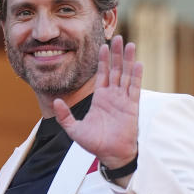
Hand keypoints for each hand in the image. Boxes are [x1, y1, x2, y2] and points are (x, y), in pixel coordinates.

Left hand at [53, 34, 140, 170]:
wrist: (111, 155)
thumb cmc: (95, 144)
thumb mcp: (74, 130)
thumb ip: (64, 116)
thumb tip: (55, 102)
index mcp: (100, 99)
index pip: (102, 74)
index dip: (103, 60)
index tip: (103, 46)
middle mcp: (112, 96)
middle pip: (115, 70)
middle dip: (117, 54)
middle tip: (118, 37)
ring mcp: (123, 100)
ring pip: (126, 75)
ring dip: (128, 60)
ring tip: (130, 44)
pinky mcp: (131, 107)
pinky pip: (134, 88)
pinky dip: (136, 76)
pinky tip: (138, 63)